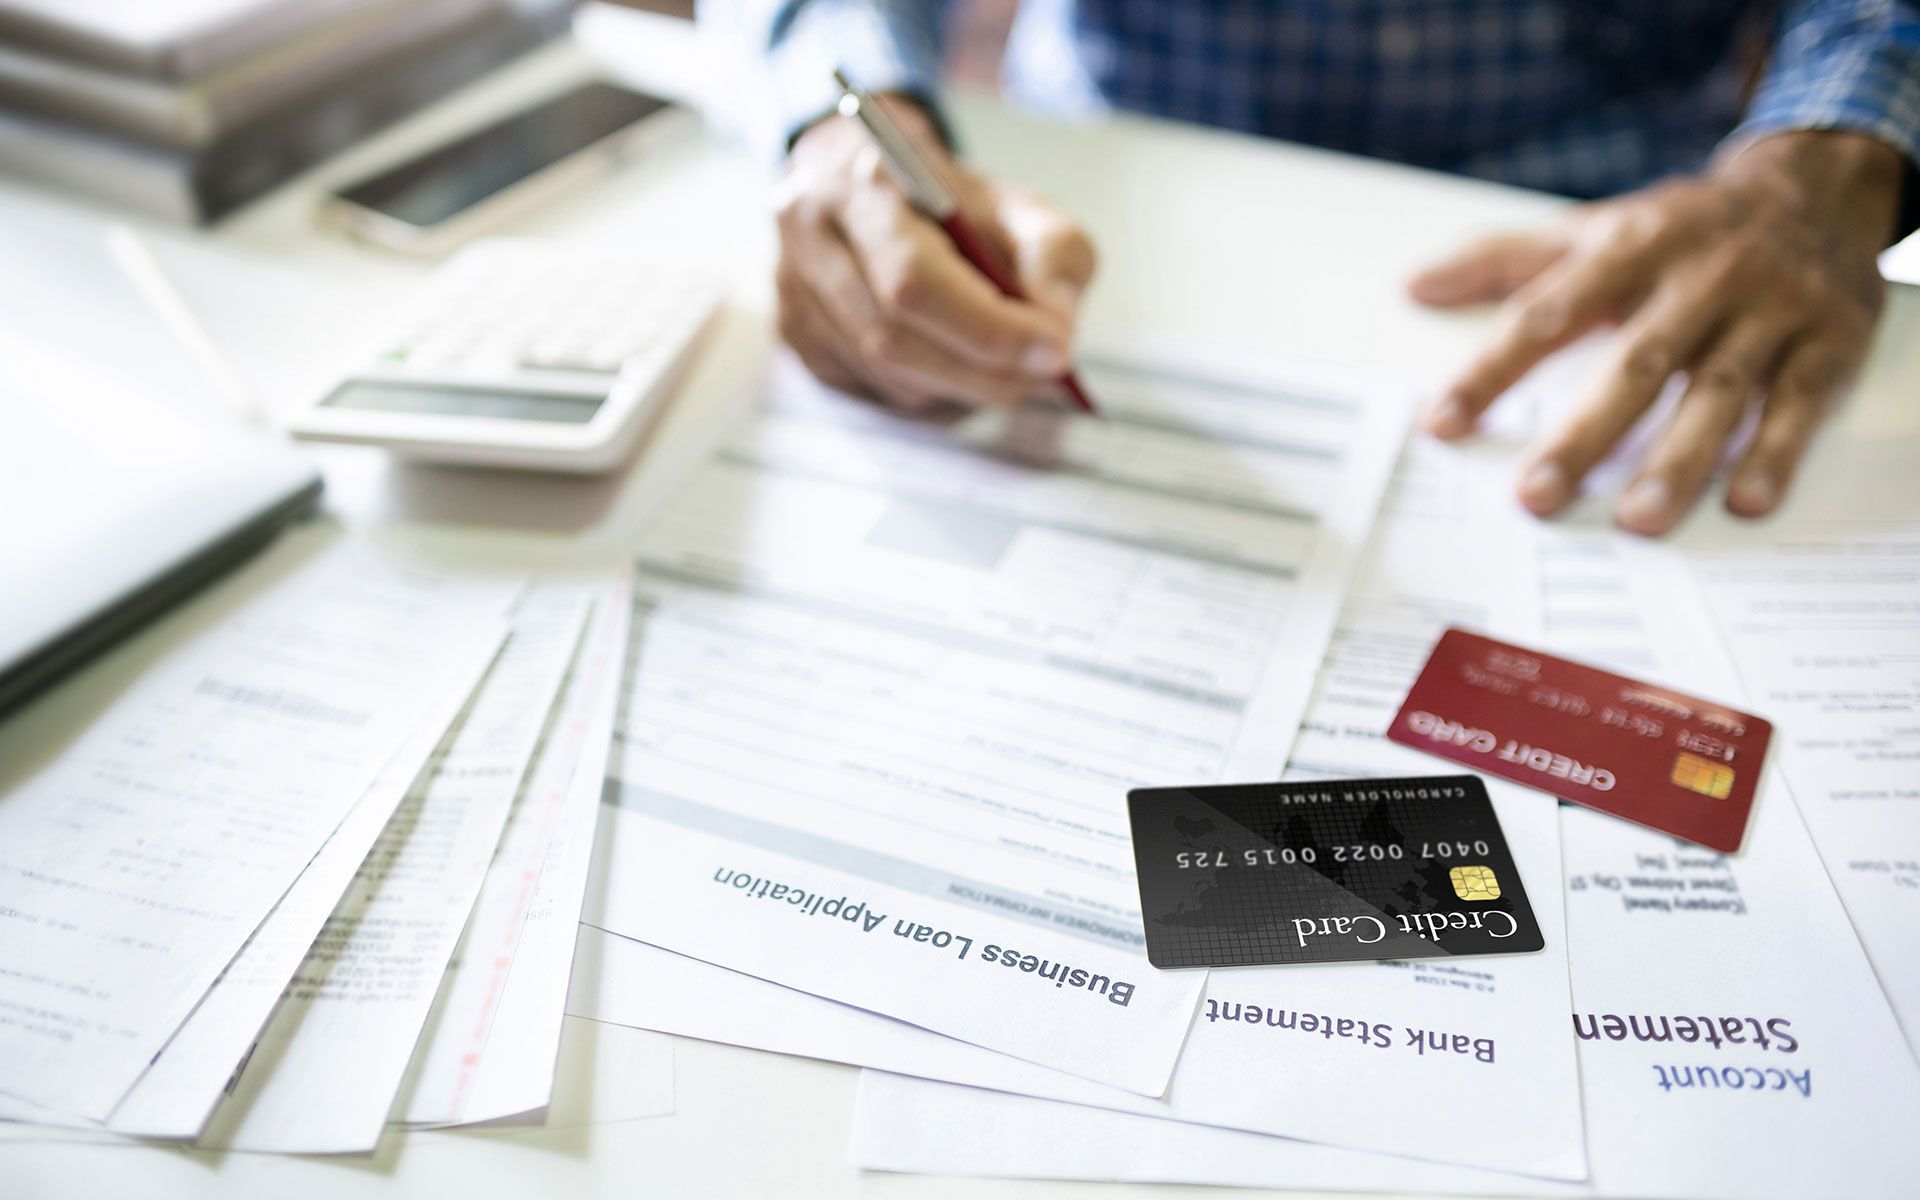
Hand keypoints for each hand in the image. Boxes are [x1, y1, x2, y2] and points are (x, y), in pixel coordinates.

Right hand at [773, 100, 1095, 411]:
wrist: (866, 181)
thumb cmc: (946, 200)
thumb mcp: (1017, 206)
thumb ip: (1053, 256)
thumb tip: (1055, 335)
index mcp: (862, 183)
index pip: (916, 280)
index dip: (988, 328)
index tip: (1055, 350)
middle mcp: (809, 236)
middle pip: (895, 339)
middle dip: (982, 370)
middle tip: (1042, 374)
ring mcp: (792, 291)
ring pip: (887, 375)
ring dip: (960, 387)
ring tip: (1006, 368)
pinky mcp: (795, 336)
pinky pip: (873, 391)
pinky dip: (930, 393)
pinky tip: (956, 368)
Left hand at [1409, 130, 1902, 534]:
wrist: (1815, 188)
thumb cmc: (1679, 227)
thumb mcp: (1592, 229)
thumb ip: (1501, 261)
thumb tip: (1413, 287)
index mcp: (1630, 246)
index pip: (1547, 313)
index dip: (1493, 368)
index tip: (1442, 423)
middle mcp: (1700, 276)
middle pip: (1637, 362)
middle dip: (1585, 434)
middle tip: (1536, 498)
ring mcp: (1768, 309)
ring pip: (1718, 391)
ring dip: (1678, 460)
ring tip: (1638, 521)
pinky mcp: (1828, 340)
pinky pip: (1799, 402)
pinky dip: (1774, 452)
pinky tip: (1744, 501)